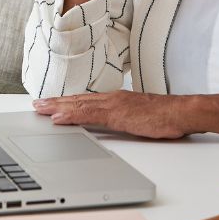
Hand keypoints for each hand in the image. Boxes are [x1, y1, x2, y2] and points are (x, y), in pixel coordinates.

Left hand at [32, 91, 188, 138]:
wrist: (182, 111)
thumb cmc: (165, 115)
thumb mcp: (139, 115)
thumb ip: (123, 116)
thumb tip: (113, 121)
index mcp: (116, 99)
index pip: (85, 100)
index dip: (66, 102)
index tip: (50, 103)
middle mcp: (112, 98)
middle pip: (77, 100)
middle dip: (55, 102)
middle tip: (36, 104)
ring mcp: (114, 104)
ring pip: (79, 105)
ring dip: (58, 107)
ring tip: (40, 109)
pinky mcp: (118, 114)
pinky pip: (90, 115)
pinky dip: (72, 115)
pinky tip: (59, 118)